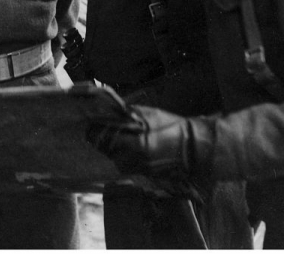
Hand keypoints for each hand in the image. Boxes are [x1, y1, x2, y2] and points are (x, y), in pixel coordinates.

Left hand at [87, 105, 211, 181]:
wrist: (192, 148)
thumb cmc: (171, 127)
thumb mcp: (148, 115)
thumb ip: (126, 114)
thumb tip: (108, 111)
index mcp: (133, 144)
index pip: (102, 139)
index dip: (94, 129)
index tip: (91, 123)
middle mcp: (133, 160)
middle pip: (105, 149)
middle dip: (102, 138)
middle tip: (101, 127)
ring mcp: (137, 169)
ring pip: (114, 158)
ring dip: (112, 147)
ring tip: (118, 135)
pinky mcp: (143, 173)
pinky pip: (125, 163)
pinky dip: (123, 154)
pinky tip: (130, 145)